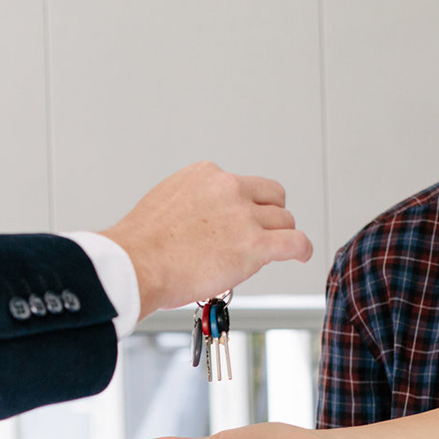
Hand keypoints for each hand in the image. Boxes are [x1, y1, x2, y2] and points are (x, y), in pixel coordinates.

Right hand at [100, 162, 313, 313]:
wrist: (136, 263)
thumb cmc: (141, 244)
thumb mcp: (165, 203)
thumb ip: (191, 205)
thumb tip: (201, 225)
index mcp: (206, 175)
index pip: (240, 185)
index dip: (242, 206)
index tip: (236, 222)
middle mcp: (229, 188)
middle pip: (270, 196)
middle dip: (268, 214)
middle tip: (260, 232)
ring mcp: (245, 216)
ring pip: (284, 220)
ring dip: (280, 235)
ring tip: (276, 249)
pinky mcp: (255, 245)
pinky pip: (294, 242)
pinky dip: (302, 248)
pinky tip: (301, 254)